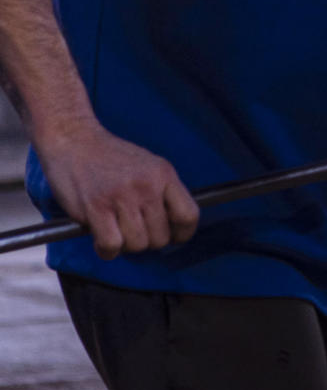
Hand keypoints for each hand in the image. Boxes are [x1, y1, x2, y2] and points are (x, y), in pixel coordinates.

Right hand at [34, 121, 197, 259]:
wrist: (73, 139)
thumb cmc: (110, 157)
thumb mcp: (148, 165)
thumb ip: (162, 192)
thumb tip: (174, 226)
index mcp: (164, 174)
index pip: (189, 215)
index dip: (183, 234)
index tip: (173, 237)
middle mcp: (147, 186)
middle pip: (161, 237)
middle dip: (148, 242)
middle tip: (133, 231)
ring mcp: (122, 197)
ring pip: (137, 245)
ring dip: (126, 246)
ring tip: (116, 231)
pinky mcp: (95, 208)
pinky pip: (112, 246)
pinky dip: (107, 250)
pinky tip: (102, 239)